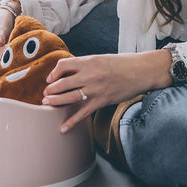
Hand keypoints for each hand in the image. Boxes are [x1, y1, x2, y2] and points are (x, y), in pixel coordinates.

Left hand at [41, 49, 171, 132]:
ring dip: (55, 101)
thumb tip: (70, 72)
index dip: (53, 73)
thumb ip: (85, 65)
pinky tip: (63, 128)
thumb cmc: (122, 64)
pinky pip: (82, 113)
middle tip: (46, 94)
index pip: (63, 65)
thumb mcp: (100, 58)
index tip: (50, 79)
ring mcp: (95, 89)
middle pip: (62, 83)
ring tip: (47, 103)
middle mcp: (89, 75)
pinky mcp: (101, 101)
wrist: (141, 71)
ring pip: (68, 98)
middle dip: (50, 90)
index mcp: (88, 61)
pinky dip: (71, 122)